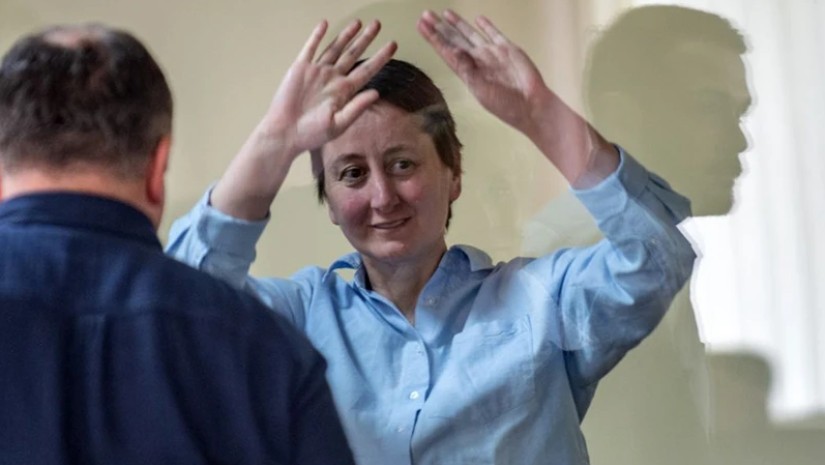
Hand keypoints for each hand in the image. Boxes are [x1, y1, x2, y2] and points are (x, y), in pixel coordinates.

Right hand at [211, 20, 395, 219]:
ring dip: (346, 35)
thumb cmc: (311, 134)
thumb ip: (357, 107)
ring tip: (358, 22)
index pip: (367, 70)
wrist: (285, 133)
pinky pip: (310, 48)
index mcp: (344, 92)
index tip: (393, 46)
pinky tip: (325, 24)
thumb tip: (376, 93)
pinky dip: (317, 36)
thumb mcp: (339, 123)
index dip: (380, 57)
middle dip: (365, 39)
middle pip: (353, 54)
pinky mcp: (300, 69)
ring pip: (335, 48)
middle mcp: (333, 79)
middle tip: (377, 24)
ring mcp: (317, 72)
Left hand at [417, 10, 546, 135]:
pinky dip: (486, 26)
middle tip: (426, 15)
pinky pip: (494, 34)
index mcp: (467, 72)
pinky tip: (478, 19)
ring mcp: (492, 54)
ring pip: (471, 35)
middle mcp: (477, 61)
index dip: (433, 38)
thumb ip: (467, 68)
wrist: (531, 106)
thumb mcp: (481, 89)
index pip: (446, 51)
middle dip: (440, 28)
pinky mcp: (508, 49)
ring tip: (445, 13)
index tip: (421, 26)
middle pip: (454, 40)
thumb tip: (453, 50)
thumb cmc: (505, 104)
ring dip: (458, 25)